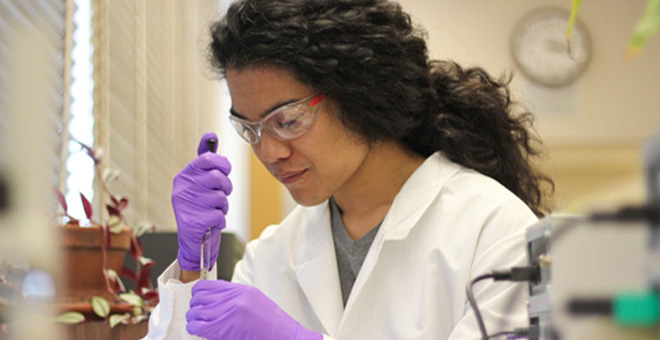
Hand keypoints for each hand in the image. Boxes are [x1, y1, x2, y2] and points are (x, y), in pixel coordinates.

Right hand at [172, 132, 231, 270]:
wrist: (193, 239)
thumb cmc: (201, 206)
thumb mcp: (202, 181)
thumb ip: (206, 160)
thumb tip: (211, 135)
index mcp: (184, 175)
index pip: (208, 159)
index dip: (223, 165)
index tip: (225, 171)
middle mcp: (182, 188)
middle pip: (219, 178)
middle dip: (226, 188)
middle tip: (219, 196)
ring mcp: (186, 204)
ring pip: (221, 197)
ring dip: (222, 206)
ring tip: (211, 211)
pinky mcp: (193, 221)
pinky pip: (220, 214)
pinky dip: (220, 220)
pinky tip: (210, 223)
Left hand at [186, 280, 322, 339]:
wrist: (284, 337)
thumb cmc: (272, 324)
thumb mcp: (255, 301)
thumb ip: (235, 297)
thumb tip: (215, 299)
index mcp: (241, 290)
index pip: (208, 285)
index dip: (198, 292)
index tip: (197, 298)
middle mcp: (233, 299)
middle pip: (200, 297)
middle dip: (194, 305)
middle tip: (196, 313)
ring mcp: (228, 313)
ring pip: (196, 311)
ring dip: (193, 317)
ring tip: (196, 322)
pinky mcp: (223, 329)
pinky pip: (198, 326)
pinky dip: (194, 328)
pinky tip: (198, 330)